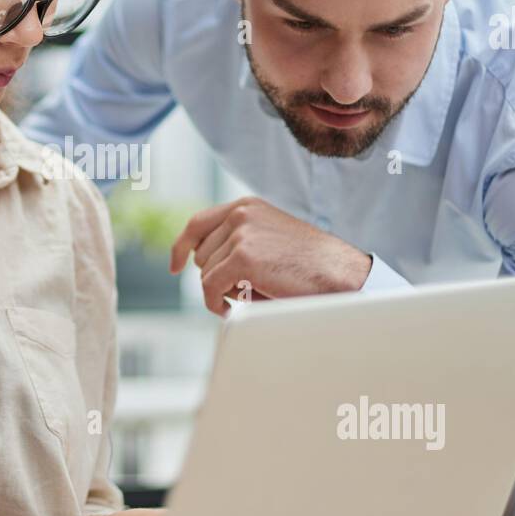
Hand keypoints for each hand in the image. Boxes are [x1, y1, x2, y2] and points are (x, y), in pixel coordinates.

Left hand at [169, 196, 371, 314]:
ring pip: (205, 274)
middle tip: (248, 290)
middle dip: (217, 277)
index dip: (181, 246)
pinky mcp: (242, 257)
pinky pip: (210, 288)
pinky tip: (236, 308)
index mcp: (246, 207)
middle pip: (201, 256)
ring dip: (224, 291)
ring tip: (255, 294)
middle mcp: (240, 214)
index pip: (197, 223)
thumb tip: (200, 261)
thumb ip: (238, 241)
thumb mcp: (269, 240)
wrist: (339, 273)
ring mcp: (241, 233)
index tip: (175, 265)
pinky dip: (218, 304)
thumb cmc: (308, 264)